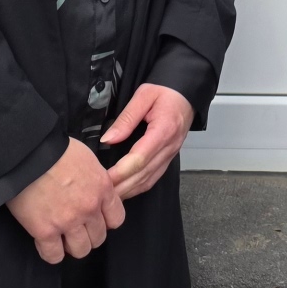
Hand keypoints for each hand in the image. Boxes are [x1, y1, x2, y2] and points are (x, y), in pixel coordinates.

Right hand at [6, 138, 124, 263]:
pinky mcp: (45, 231)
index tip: (96, 219)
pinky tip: (47, 243)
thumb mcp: (87, 159)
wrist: (29, 153)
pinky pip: (54, 256)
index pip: (116, 219)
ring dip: (72, 245)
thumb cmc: (55, 149)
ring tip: (62, 236)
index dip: (105, 221)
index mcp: (102, 188)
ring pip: (80, 250)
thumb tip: (94, 190)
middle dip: (88, 234)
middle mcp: (89, 208)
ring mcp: (68, 222)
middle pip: (99, 238)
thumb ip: (95, 180)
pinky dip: (51, 252)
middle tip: (76, 227)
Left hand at [103, 84, 194, 200]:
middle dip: (121, 186)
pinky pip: (154, 177)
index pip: (140, 158)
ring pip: (149, 180)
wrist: (186, 93)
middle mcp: (170, 147)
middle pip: (144, 174)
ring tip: (108, 196)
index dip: (120, 171)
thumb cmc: (165, 91)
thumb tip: (108, 139)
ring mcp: (171, 155)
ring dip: (129, 190)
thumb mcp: (143, 95)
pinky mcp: (170, 158)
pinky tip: (125, 190)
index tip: (102, 178)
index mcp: (164, 130)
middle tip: (99, 193)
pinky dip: (138, 187)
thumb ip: (126, 118)